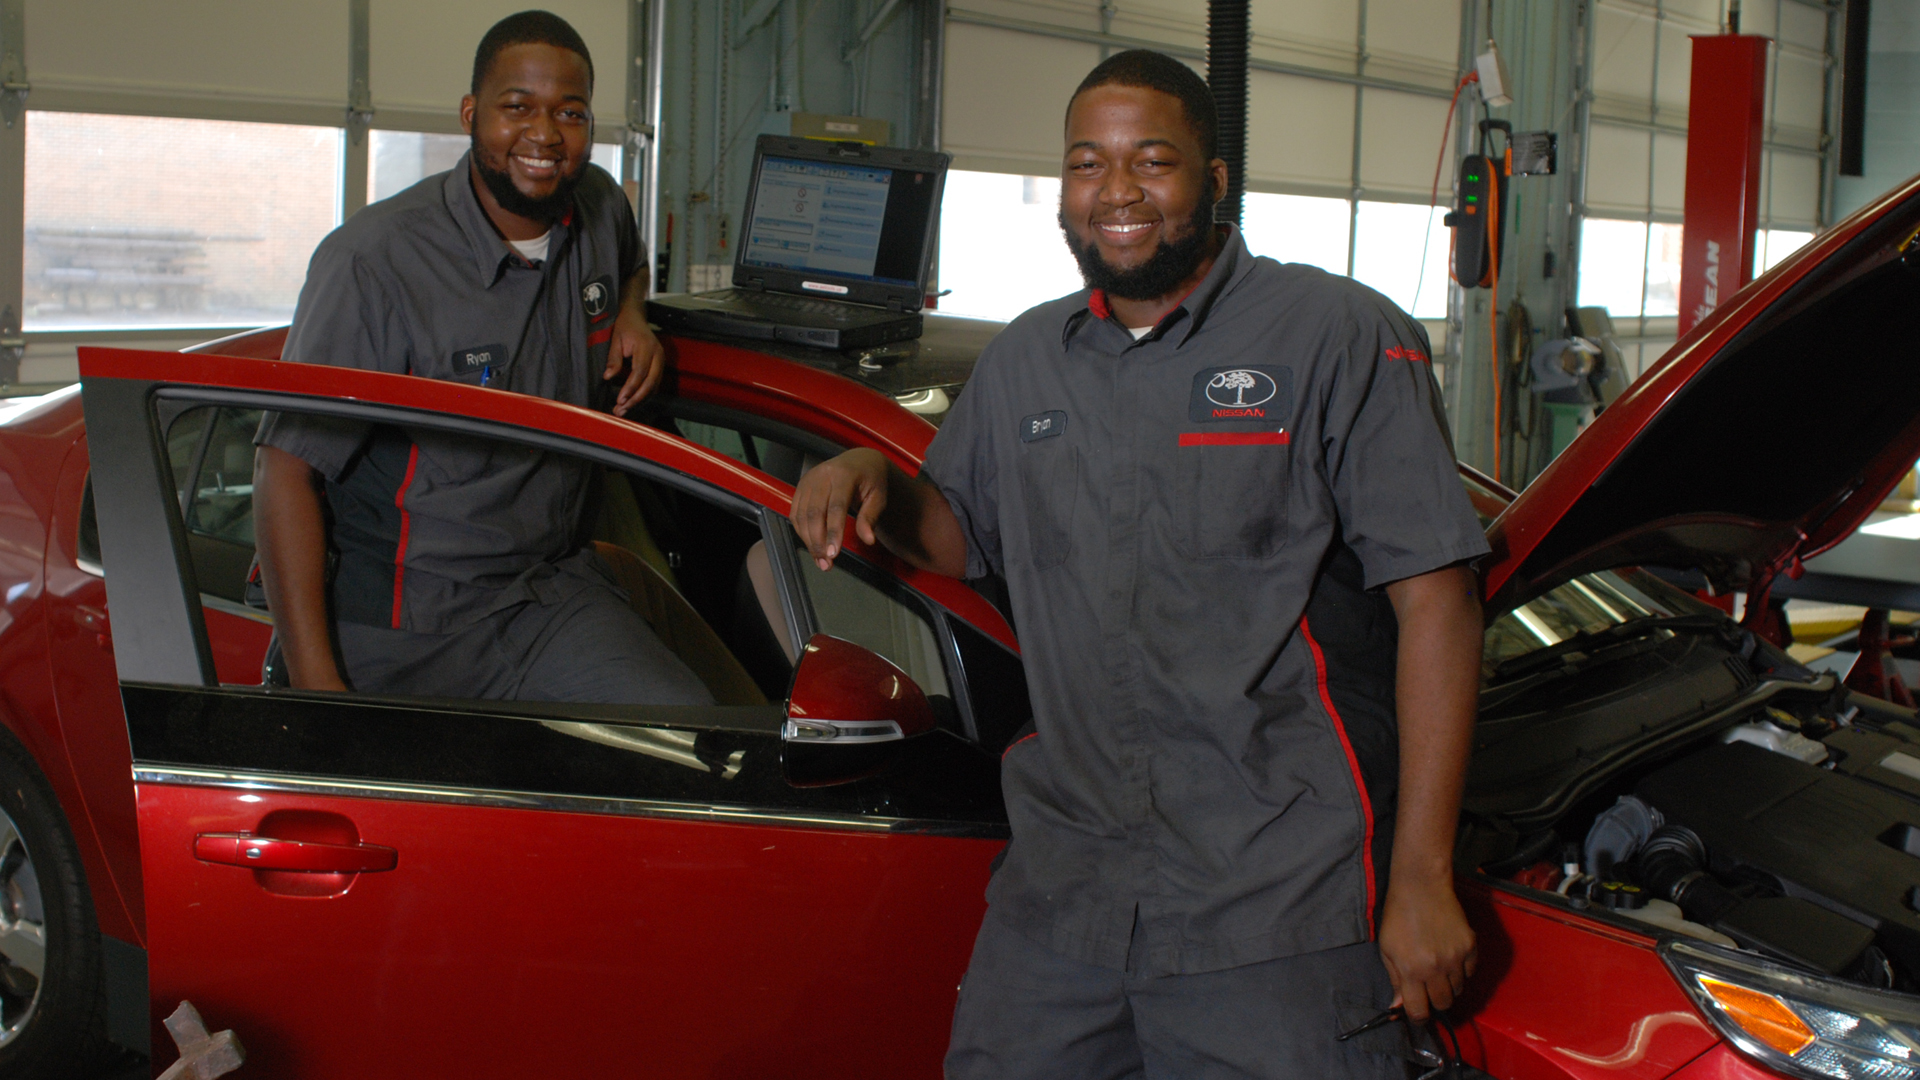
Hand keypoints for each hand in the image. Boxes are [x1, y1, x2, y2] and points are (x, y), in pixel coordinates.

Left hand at [604, 308, 665, 415]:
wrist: (636, 316)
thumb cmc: (624, 326)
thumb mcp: (615, 339)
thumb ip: (613, 358)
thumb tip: (608, 377)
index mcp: (647, 347)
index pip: (640, 372)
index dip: (630, 387)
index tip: (620, 400)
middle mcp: (658, 355)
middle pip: (650, 382)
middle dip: (636, 399)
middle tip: (621, 410)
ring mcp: (661, 361)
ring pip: (654, 386)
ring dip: (640, 400)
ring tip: (624, 410)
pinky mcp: (660, 366)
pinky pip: (654, 384)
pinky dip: (644, 395)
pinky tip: (633, 402)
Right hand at [790, 448, 890, 569]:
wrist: (859, 461)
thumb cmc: (871, 480)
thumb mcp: (878, 497)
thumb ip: (870, 518)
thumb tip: (868, 540)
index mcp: (844, 475)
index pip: (836, 506)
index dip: (833, 531)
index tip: (834, 554)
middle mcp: (822, 475)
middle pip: (814, 513)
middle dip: (818, 541)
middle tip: (826, 564)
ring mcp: (808, 480)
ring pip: (802, 515)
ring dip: (809, 541)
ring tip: (821, 560)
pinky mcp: (800, 487)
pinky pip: (796, 513)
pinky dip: (802, 532)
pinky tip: (813, 546)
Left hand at [1378, 873, 1476, 1021]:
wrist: (1421, 887)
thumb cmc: (1398, 916)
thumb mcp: (1387, 949)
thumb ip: (1395, 980)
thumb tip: (1398, 1006)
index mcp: (1412, 970)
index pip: (1419, 1010)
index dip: (1417, 1016)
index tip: (1417, 1012)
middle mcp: (1436, 968)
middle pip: (1443, 1004)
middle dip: (1434, 1001)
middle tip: (1428, 988)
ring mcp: (1456, 957)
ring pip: (1458, 989)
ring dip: (1448, 985)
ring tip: (1437, 968)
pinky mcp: (1470, 945)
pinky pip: (1470, 972)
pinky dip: (1462, 970)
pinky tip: (1450, 957)